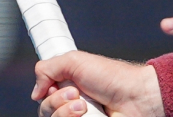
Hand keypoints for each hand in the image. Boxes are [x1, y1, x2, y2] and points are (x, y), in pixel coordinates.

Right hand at [33, 51, 162, 116]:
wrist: (136, 97)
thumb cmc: (112, 77)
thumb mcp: (75, 61)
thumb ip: (47, 69)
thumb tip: (36, 92)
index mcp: (68, 88)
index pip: (43, 98)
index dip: (46, 94)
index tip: (54, 87)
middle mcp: (72, 107)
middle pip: (44, 112)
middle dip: (56, 102)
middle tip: (76, 93)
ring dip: (64, 113)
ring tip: (84, 107)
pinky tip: (86, 116)